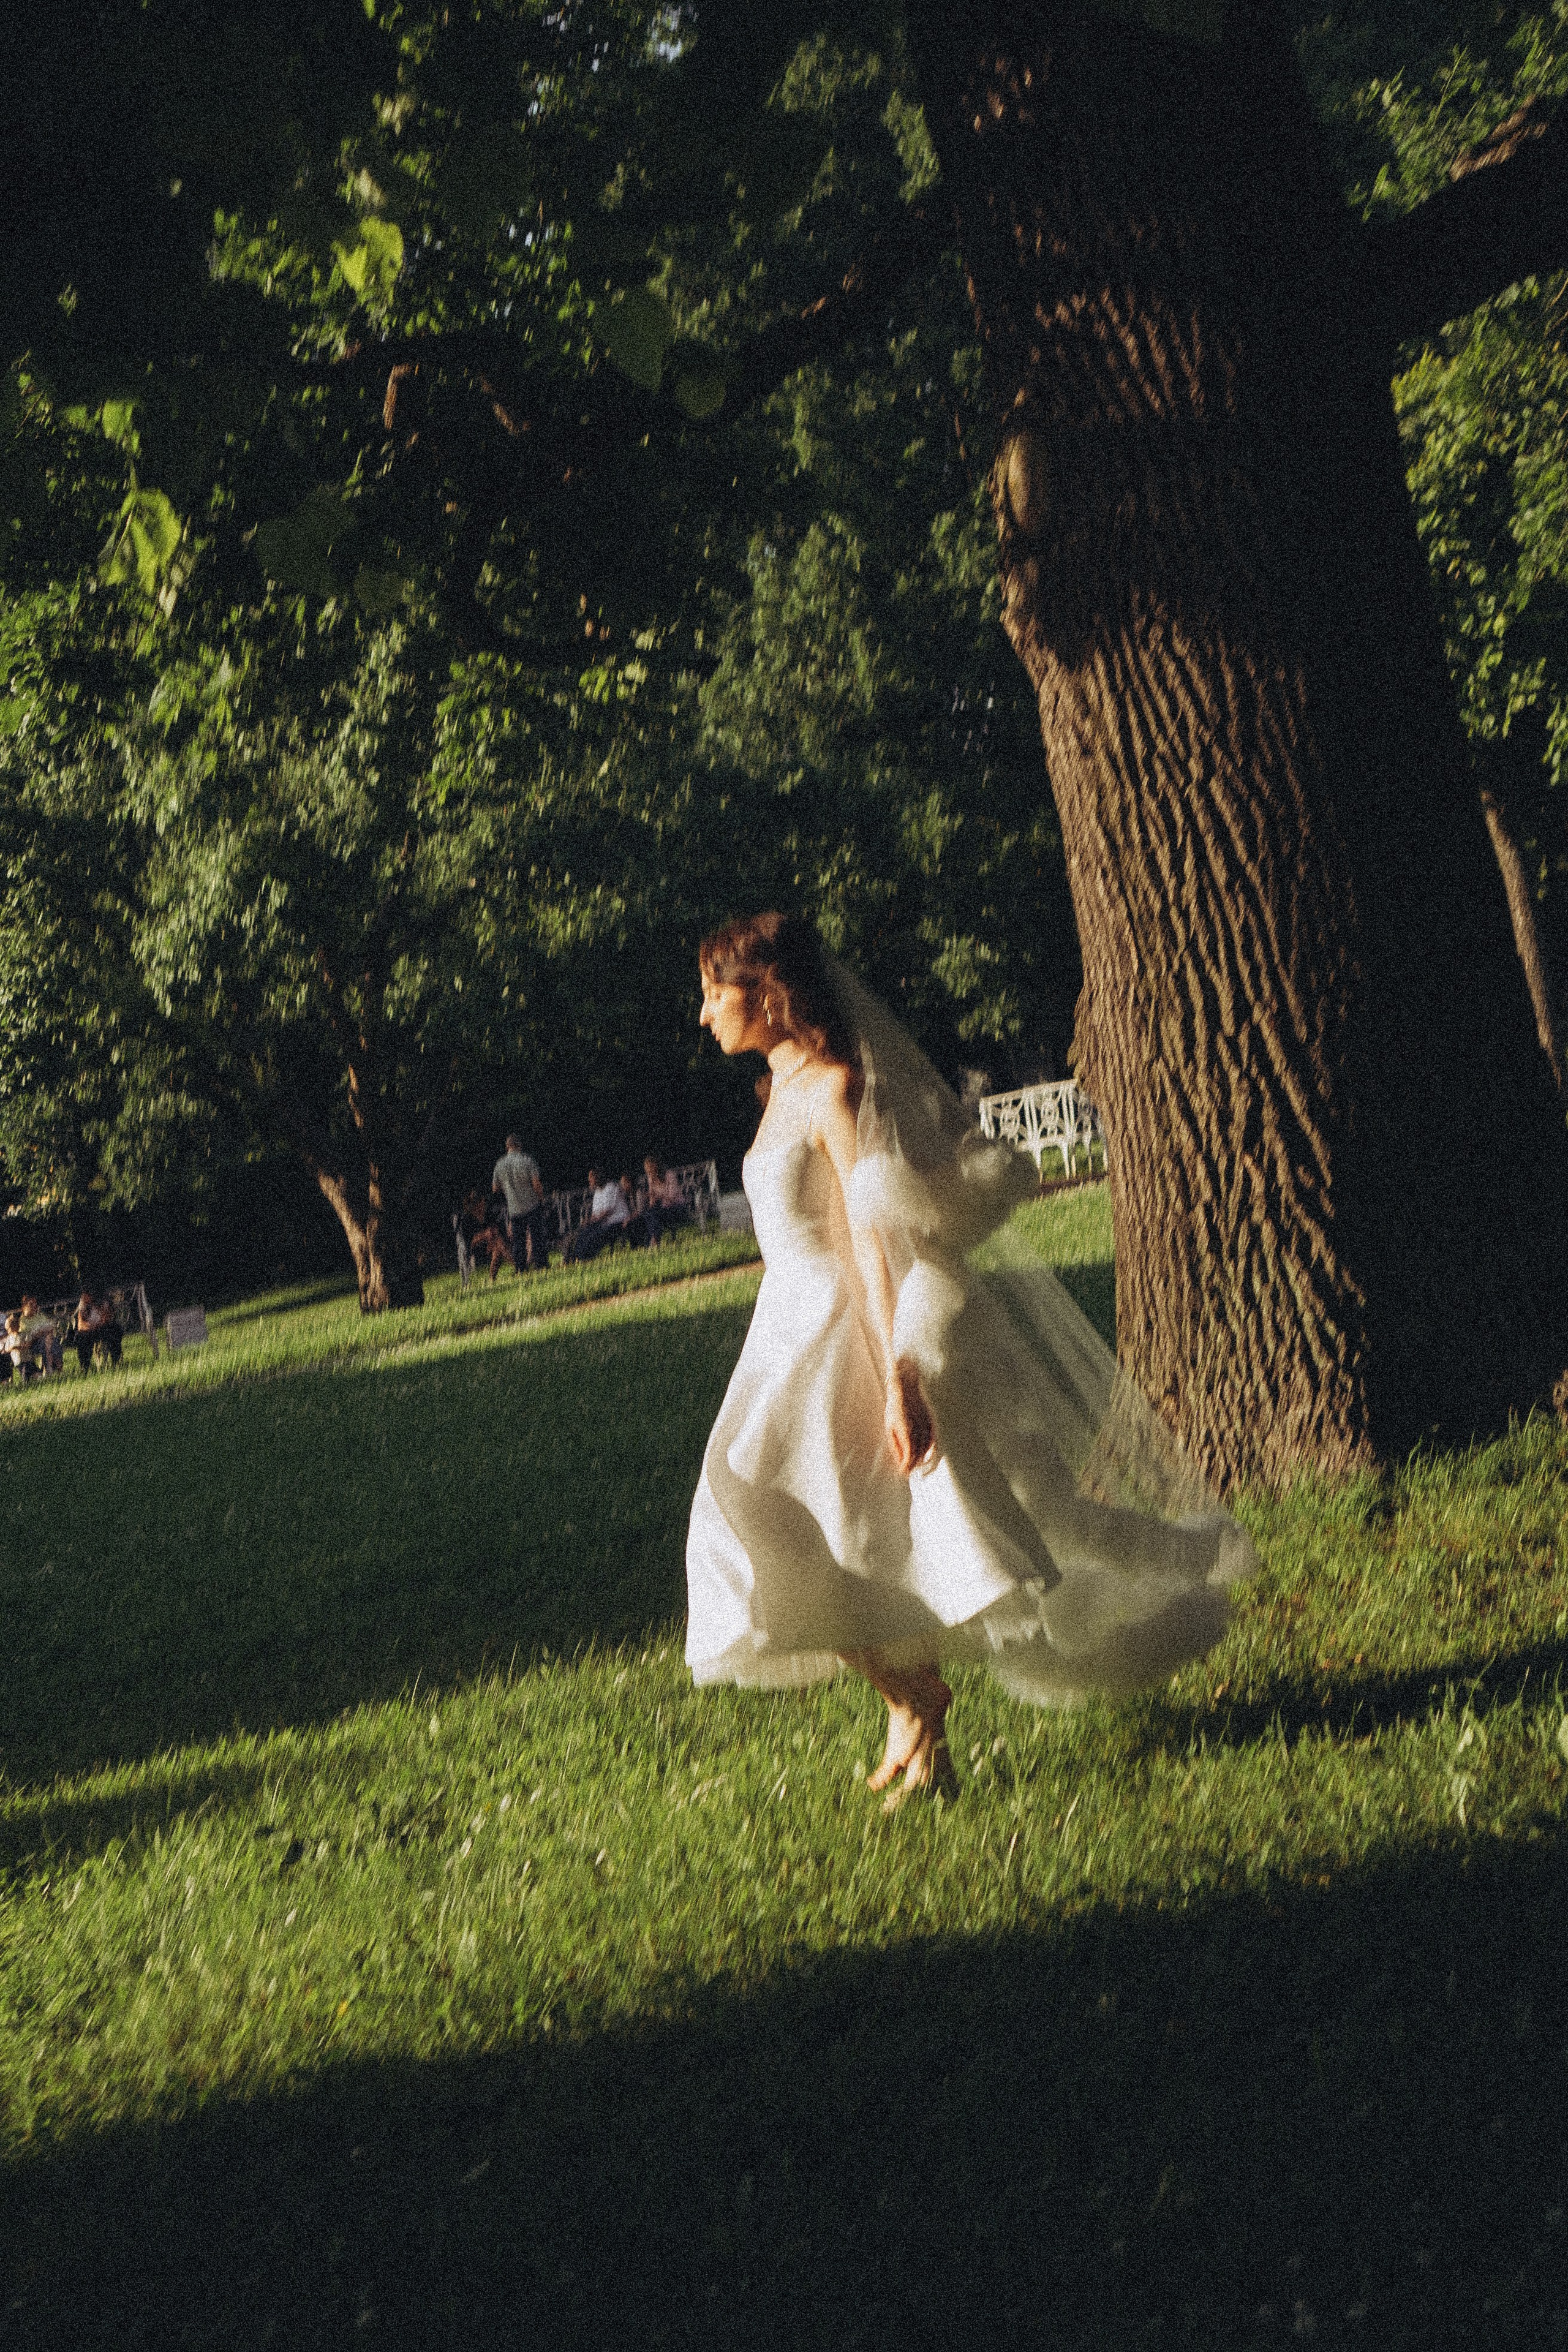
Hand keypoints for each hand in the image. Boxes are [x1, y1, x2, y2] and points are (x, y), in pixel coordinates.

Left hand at [885, 1357, 936, 1474]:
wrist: (907, 1387)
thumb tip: (900, 1461)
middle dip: (913, 1466)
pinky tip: (925, 1454)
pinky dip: (930, 1450)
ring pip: (927, 1450)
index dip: (906, 1468)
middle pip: (919, 1456)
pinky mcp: (933, 1422)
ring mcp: (927, 1426)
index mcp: (906, 1432)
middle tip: (908, 1472)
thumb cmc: (895, 1407)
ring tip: (915, 1465)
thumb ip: (896, 1445)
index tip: (902, 1473)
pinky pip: (933, 1441)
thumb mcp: (890, 1427)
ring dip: (922, 1459)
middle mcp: (919, 1431)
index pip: (909, 1457)